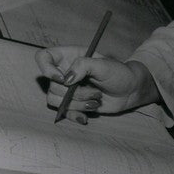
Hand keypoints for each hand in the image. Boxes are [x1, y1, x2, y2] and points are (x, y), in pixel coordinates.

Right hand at [34, 46, 160, 124]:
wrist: (130, 91)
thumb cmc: (119, 73)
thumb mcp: (104, 65)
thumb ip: (83, 66)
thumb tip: (66, 80)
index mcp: (69, 56)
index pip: (43, 57)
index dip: (46, 69)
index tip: (62, 78)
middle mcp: (64, 72)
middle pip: (51, 85)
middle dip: (74, 93)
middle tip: (96, 92)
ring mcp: (67, 89)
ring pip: (55, 100)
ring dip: (76, 104)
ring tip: (96, 100)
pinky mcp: (72, 103)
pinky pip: (63, 112)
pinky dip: (74, 115)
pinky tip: (86, 116)